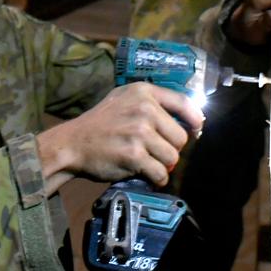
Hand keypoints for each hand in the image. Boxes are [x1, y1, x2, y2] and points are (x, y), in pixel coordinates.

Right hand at [36, 82, 202, 192]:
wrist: (73, 143)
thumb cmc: (100, 123)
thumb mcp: (124, 99)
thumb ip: (151, 103)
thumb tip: (190, 117)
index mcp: (143, 92)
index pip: (184, 103)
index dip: (195, 120)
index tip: (197, 129)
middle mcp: (144, 109)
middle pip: (181, 137)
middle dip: (171, 149)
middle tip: (156, 152)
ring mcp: (139, 132)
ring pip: (172, 158)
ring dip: (163, 165)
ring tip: (148, 162)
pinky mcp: (134, 155)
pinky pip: (161, 173)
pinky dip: (156, 179)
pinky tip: (145, 174)